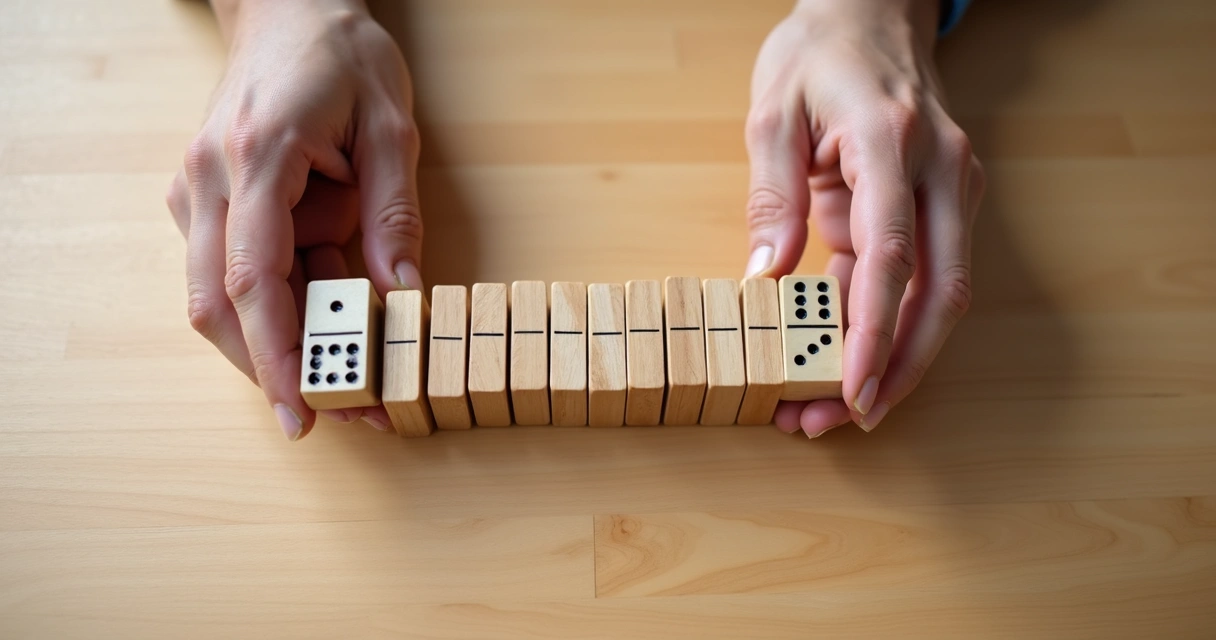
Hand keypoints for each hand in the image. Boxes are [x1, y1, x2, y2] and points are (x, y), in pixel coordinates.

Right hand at [166, 0, 422, 439]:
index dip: (278, 356)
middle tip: (335, 414)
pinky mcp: (208, 201)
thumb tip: (402, 299)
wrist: (287, 11)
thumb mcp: (391, 129)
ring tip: (348, 371)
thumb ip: (393, 215)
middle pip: (221, 306)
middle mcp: (210, 180)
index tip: (304, 411)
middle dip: (276, 369)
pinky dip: (278, 307)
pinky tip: (328, 310)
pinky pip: (233, 274)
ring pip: (219, 299)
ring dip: (278, 343)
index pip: (255, 279)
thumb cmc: (340, 58)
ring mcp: (200, 191)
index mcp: (257, 157)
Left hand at [743, 0, 984, 436]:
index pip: (892, 257)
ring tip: (829, 407)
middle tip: (839, 420)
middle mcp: (941, 171)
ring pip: (941, 296)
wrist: (872, 14)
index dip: (872, 334)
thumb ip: (771, 198)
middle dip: (895, 368)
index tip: (850, 391)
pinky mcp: (944, 205)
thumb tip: (767, 282)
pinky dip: (885, 324)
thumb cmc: (819, 55)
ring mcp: (953, 189)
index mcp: (890, 144)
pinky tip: (839, 357)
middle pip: (939, 294)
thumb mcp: (770, 115)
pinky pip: (919, 278)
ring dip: (894, 358)